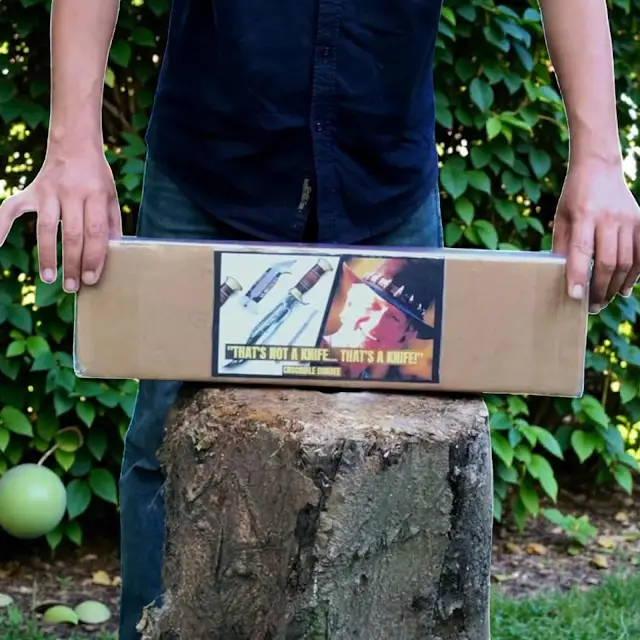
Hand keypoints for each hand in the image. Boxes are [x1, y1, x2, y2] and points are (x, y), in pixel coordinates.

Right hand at [0, 145, 121, 291]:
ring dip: (47, 255)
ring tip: (49, 278)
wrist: (74, 144)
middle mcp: (70, 193)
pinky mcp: (32, 190)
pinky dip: (0, 224)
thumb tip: (115, 253)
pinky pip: (10, 207)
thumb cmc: (96, 177)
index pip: (94, 233)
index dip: (93, 257)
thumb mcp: (111, 197)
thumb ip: (111, 224)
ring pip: (46, 228)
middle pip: (71, 235)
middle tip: (72, 287)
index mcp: (95, 195)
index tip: (92, 278)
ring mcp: (48, 191)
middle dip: (72, 263)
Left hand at [552, 158, 639, 312]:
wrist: (599, 168)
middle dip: (600, 288)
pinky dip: (635, 274)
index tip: (575, 296)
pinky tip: (625, 287)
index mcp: (583, 215)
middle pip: (608, 261)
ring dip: (617, 285)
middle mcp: (608, 217)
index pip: (581, 250)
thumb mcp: (561, 218)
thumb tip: (560, 276)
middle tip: (593, 306)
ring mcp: (628, 219)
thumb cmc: (574, 197)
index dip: (578, 275)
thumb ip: (562, 246)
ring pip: (627, 261)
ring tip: (606, 299)